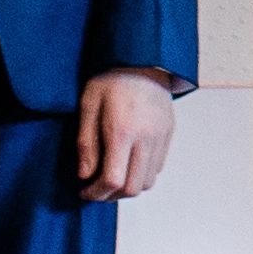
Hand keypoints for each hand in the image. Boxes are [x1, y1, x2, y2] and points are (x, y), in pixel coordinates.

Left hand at [73, 68, 176, 204]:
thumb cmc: (112, 78)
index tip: (84, 191)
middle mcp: (146, 138)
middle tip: (96, 189)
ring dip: (127, 187)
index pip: (112, 180)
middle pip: (132, 188)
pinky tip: (127, 162)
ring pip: (147, 182)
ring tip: (112, 176)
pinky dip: (141, 174)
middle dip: (111, 195)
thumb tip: (85, 175)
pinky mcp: (168, 134)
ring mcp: (160, 137)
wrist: (142, 58)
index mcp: (122, 131)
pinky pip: (157, 167)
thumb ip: (86, 144)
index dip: (96, 193)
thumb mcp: (88, 106)